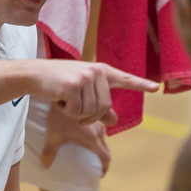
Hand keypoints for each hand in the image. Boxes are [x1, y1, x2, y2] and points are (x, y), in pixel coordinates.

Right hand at [30, 60, 157, 124]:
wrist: (34, 74)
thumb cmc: (58, 83)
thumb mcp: (81, 93)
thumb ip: (98, 105)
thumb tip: (114, 119)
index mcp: (101, 71)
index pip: (124, 79)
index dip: (140, 84)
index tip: (156, 88)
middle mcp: (97, 72)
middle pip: (104, 108)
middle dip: (89, 116)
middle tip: (73, 107)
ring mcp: (86, 77)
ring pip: (90, 112)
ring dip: (75, 113)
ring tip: (65, 99)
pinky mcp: (74, 85)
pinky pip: (76, 112)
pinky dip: (66, 111)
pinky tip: (58, 98)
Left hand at [41, 110, 110, 173]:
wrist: (63, 92)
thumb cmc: (57, 116)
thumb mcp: (53, 134)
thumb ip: (49, 151)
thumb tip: (44, 166)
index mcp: (92, 138)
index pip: (105, 156)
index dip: (104, 167)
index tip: (99, 174)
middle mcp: (99, 129)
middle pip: (106, 147)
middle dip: (102, 157)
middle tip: (96, 165)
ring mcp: (98, 121)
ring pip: (104, 135)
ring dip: (99, 144)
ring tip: (90, 149)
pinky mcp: (95, 114)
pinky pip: (101, 126)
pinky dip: (97, 133)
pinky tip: (86, 133)